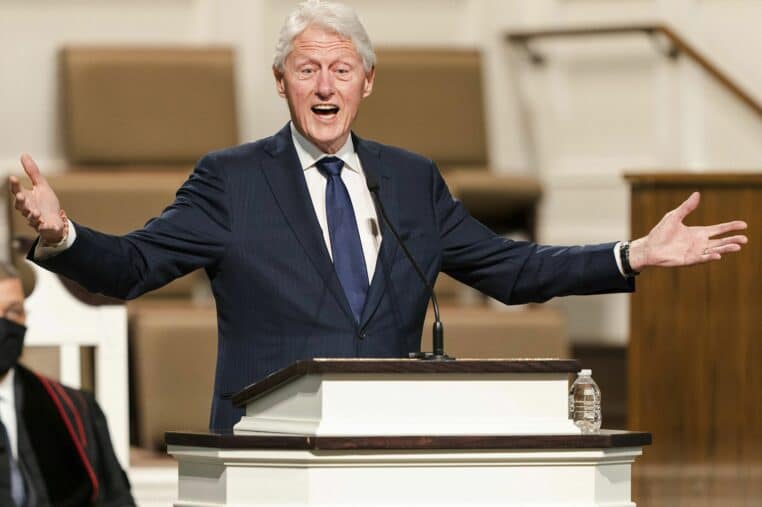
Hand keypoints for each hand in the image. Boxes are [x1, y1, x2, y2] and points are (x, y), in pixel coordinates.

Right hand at [9, 154, 66, 244]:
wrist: (56, 221)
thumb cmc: (46, 204)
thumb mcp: (41, 186)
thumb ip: (32, 172)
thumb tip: (24, 155)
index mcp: (26, 198)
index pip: (17, 191)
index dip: (15, 185)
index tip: (13, 178)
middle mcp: (28, 209)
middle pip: (20, 206)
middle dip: (20, 201)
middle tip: (21, 196)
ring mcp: (36, 220)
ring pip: (31, 218)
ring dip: (32, 214)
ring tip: (35, 212)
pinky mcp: (45, 228)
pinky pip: (44, 228)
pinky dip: (45, 227)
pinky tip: (46, 225)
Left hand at [629, 192, 747, 270]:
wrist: (649, 247)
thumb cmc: (660, 232)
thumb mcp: (674, 216)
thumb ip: (686, 207)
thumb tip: (697, 194)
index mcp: (698, 232)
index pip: (719, 229)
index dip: (731, 227)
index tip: (744, 225)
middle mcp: (700, 243)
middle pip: (720, 241)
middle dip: (733, 240)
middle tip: (745, 239)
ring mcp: (695, 252)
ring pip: (714, 250)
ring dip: (725, 249)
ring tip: (737, 247)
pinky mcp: (689, 260)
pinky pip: (702, 259)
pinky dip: (710, 257)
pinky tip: (718, 255)